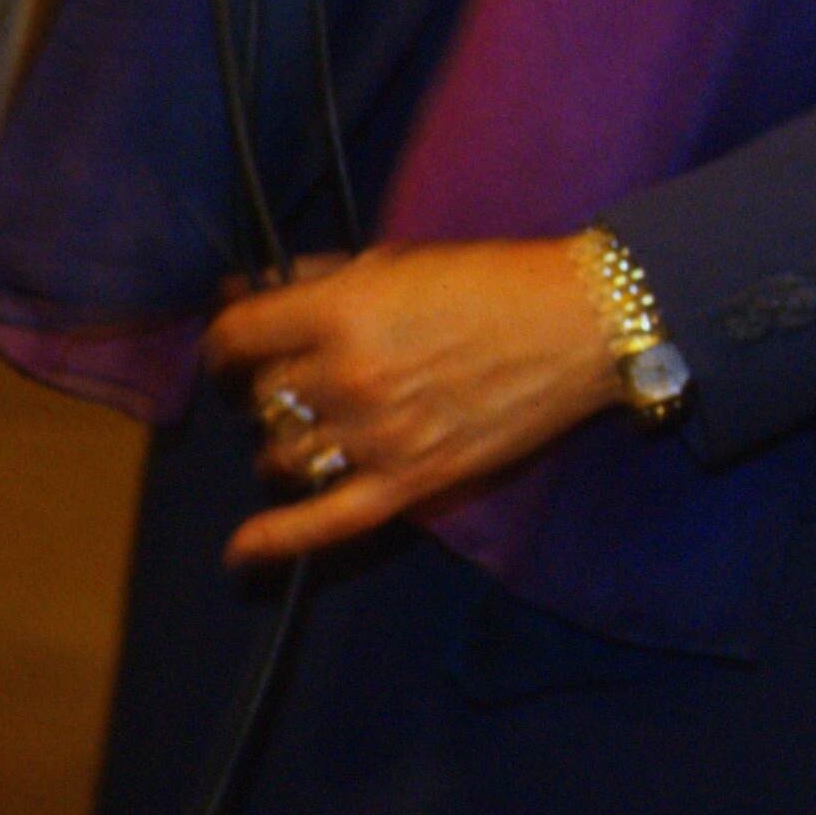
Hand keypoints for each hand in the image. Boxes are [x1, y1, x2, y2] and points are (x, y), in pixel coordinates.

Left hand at [204, 240, 629, 563]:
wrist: (585, 323)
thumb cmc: (497, 281)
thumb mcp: (400, 261)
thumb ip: (322, 280)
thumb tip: (248, 294)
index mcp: (340, 312)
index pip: (237, 337)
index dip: (230, 341)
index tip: (241, 345)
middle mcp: (349, 377)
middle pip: (262, 398)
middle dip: (273, 385)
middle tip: (306, 377)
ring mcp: (379, 435)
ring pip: (283, 455)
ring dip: (287, 442)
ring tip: (314, 430)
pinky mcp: (415, 479)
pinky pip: (330, 521)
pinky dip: (280, 539)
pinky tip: (240, 553)